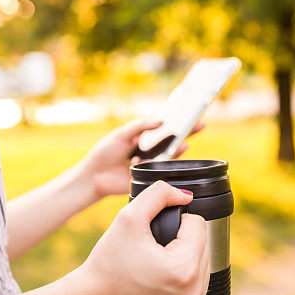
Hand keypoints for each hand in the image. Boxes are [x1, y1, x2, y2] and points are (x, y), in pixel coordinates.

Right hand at [77, 181, 208, 294]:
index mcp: (183, 269)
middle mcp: (194, 292)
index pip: (198, 224)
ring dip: (185, 255)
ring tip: (158, 260)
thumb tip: (185, 195)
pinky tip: (164, 274)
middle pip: (203, 243)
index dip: (176, 220)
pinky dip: (185, 273)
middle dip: (182, 239)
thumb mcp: (130, 216)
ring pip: (203, 260)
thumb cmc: (110, 259)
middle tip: (154, 247)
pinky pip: (199, 280)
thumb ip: (159, 194)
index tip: (155, 233)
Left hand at [79, 118, 205, 198]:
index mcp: (144, 138)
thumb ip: (140, 126)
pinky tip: (134, 161)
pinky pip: (159, 171)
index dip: (180, 122)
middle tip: (199, 126)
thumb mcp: (122, 134)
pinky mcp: (148, 178)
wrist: (94, 176)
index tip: (193, 115)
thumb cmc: (105, 153)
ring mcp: (151, 165)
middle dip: (187, 133)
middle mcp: (151, 151)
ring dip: (176, 150)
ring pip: (170, 157)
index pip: (165, 128)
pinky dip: (149, 164)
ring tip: (182, 144)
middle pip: (173, 141)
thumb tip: (160, 121)